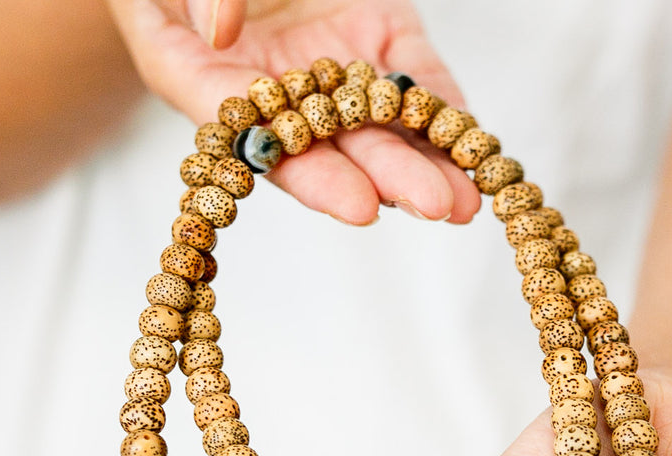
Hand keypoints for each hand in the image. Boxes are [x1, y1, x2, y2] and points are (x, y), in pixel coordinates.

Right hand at [106, 0, 481, 223]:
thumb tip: (219, 34)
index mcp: (197, 74)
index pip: (258, 141)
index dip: (312, 178)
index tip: (359, 205)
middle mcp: (271, 84)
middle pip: (332, 146)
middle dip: (388, 179)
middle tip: (436, 206)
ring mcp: (328, 63)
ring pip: (380, 124)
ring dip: (427, 165)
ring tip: (467, 199)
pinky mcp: (378, 36)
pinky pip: (416, 80)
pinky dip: (446, 113)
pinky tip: (474, 147)